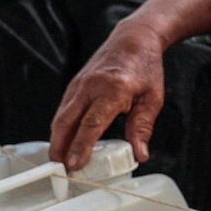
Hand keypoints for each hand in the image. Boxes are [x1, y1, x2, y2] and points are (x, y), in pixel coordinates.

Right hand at [49, 20, 169, 169]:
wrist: (134, 39)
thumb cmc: (145, 67)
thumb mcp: (152, 98)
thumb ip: (142, 127)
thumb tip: (139, 154)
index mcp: (113, 89)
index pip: (91, 124)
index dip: (81, 146)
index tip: (75, 165)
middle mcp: (91, 86)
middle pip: (66, 122)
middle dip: (60, 148)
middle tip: (61, 171)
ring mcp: (79, 84)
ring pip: (60, 117)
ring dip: (57, 140)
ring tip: (61, 161)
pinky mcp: (74, 85)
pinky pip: (63, 110)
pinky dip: (61, 128)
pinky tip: (64, 142)